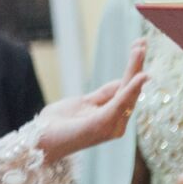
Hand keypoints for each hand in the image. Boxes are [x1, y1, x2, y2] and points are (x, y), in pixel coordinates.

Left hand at [34, 40, 147, 164]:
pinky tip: (140, 76)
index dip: (132, 69)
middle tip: (142, 42)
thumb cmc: (58, 125)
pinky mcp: (102, 125)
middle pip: (130, 89)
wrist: (40, 142)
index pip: (125, 90)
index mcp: (111, 118)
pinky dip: (131, 89)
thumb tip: (121, 82)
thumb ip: (102, 95)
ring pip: (127, 92)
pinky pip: (120, 103)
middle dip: (136, 65)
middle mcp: (116, 124)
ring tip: (140, 49)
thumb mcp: (82, 103)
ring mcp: (111, 126)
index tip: (138, 46)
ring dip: (134, 69)